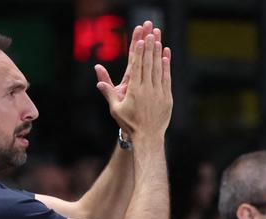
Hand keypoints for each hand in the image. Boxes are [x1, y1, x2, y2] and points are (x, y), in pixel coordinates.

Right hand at [95, 20, 171, 139]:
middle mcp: (147, 90)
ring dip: (158, 54)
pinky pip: (166, 79)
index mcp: (134, 91)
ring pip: (158, 69)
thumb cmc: (129, 124)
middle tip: (150, 34)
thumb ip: (108, 93)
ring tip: (158, 40)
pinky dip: (166, 67)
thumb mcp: (115, 109)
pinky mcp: (167, 98)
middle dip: (149, 48)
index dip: (139, 52)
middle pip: (148, 65)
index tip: (140, 40)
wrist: (147, 137)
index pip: (137, 67)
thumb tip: (98, 81)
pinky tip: (165, 57)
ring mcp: (158, 93)